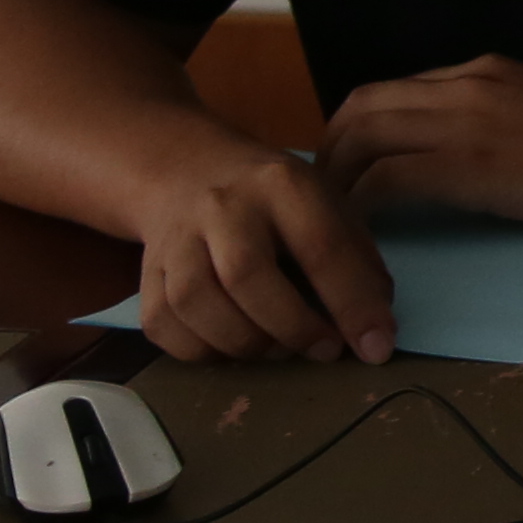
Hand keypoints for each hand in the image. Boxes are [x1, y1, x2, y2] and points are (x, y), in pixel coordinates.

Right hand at [130, 145, 399, 365]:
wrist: (187, 171)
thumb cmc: (273, 198)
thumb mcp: (327, 204)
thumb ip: (358, 260)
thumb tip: (376, 330)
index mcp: (284, 183)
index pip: (321, 246)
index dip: (352, 304)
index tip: (376, 348)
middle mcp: (224, 206)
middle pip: (248, 276)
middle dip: (293, 327)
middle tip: (324, 351)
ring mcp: (177, 239)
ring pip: (197, 304)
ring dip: (245, 344)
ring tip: (280, 350)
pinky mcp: (146, 273)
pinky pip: (164, 326)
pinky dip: (201, 351)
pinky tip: (233, 347)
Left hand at [323, 55, 522, 229]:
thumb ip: (495, 118)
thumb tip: (462, 153)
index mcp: (479, 72)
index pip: (391, 91)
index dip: (357, 130)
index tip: (350, 170)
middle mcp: (461, 85)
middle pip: (361, 106)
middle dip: (331, 150)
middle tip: (324, 199)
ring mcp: (462, 121)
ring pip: (363, 136)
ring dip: (336, 179)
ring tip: (332, 222)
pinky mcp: (467, 165)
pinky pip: (386, 179)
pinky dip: (361, 207)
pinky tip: (361, 236)